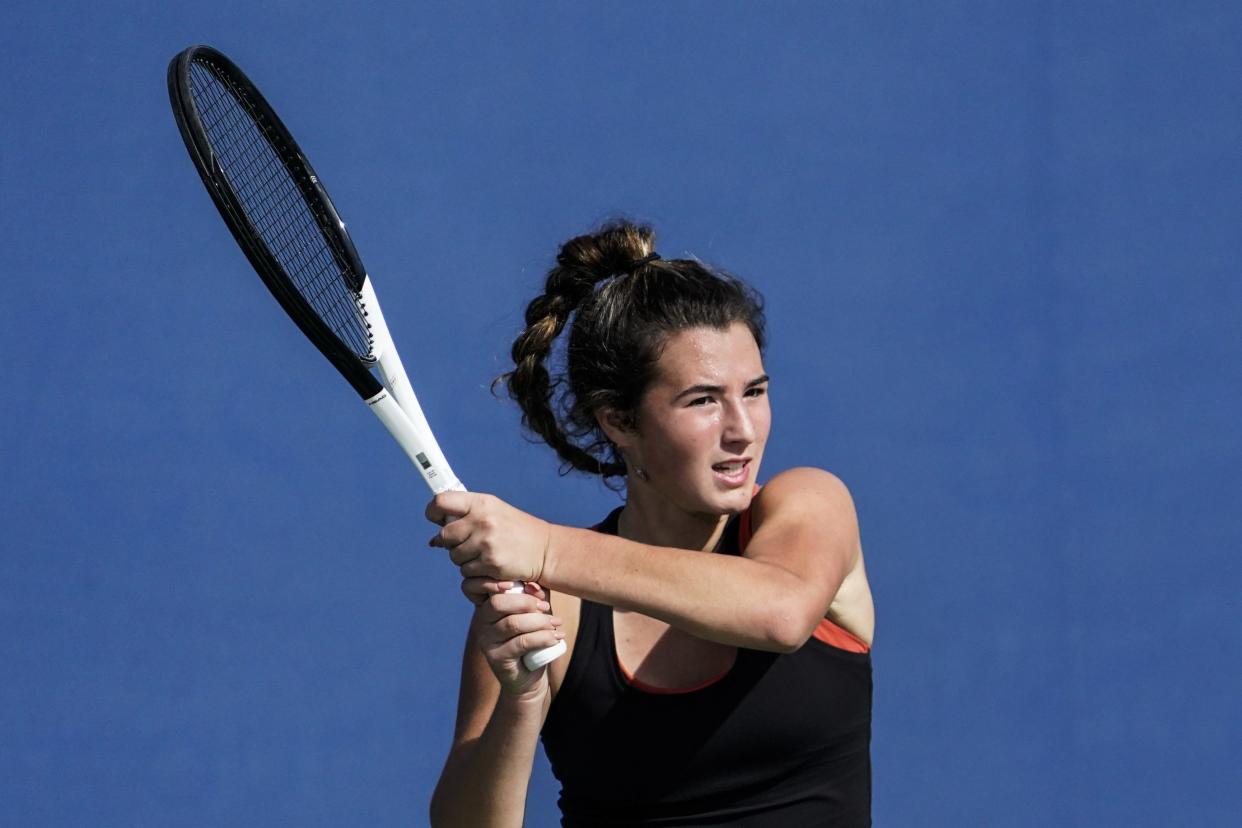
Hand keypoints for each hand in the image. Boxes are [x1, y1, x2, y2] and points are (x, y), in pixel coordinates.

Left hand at [426, 492, 550, 584]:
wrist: (546, 550)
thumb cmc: (517, 530)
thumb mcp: (495, 511)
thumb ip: (467, 516)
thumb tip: (434, 538)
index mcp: (482, 503)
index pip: (442, 502)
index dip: (433, 512)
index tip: (435, 519)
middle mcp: (482, 520)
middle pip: (444, 535)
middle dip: (451, 542)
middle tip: (467, 543)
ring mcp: (486, 543)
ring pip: (454, 556)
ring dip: (464, 559)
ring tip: (483, 554)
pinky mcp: (490, 563)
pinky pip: (466, 571)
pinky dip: (475, 571)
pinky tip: (490, 565)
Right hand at [472, 581, 563, 696]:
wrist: (529, 676)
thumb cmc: (532, 640)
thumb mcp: (535, 614)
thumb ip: (535, 597)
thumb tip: (534, 586)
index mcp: (489, 608)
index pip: (492, 590)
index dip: (507, 583)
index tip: (534, 589)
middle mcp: (482, 623)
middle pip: (498, 604)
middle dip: (526, 602)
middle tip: (547, 608)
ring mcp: (487, 642)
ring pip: (513, 623)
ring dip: (539, 621)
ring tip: (556, 624)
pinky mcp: (496, 658)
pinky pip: (521, 642)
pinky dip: (542, 637)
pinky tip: (556, 638)